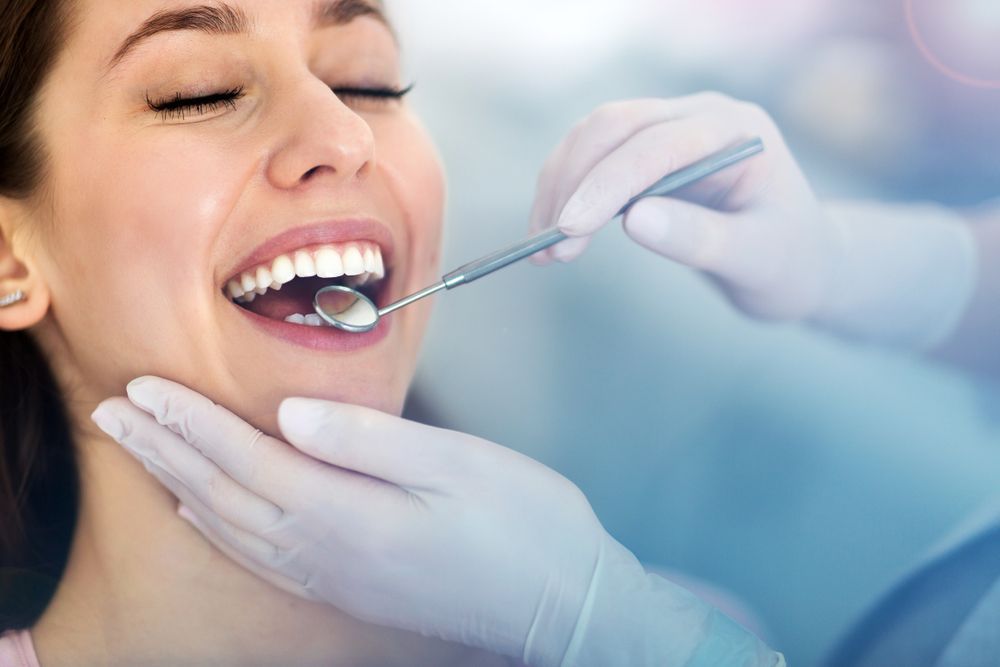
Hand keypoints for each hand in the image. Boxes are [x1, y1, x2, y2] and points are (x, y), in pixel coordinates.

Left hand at [92, 377, 783, 666]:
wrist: (563, 607)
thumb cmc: (525, 527)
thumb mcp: (462, 466)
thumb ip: (371, 439)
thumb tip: (291, 412)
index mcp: (352, 516)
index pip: (250, 460)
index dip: (192, 423)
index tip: (144, 389)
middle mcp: (329, 555)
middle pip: (225, 497)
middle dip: (165, 451)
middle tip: (114, 413)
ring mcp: (336, 580)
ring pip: (233, 529)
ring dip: (179, 485)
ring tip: (142, 453)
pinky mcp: (349, 590)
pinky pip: (260, 559)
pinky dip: (218, 529)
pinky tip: (203, 513)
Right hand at [530, 92, 838, 321]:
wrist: (798, 260)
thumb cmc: (787, 262)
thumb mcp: (755, 260)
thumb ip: (699, 239)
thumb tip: (634, 220)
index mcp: (734, 130)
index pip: (655, 145)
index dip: (606, 184)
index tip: (569, 231)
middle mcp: (699, 116)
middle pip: (613, 127)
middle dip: (572, 184)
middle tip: (549, 248)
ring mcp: (671, 128)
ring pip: (593, 138)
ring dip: (560, 188)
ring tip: (544, 251)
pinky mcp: (649, 151)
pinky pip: (593, 158)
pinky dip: (566, 192)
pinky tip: (554, 235)